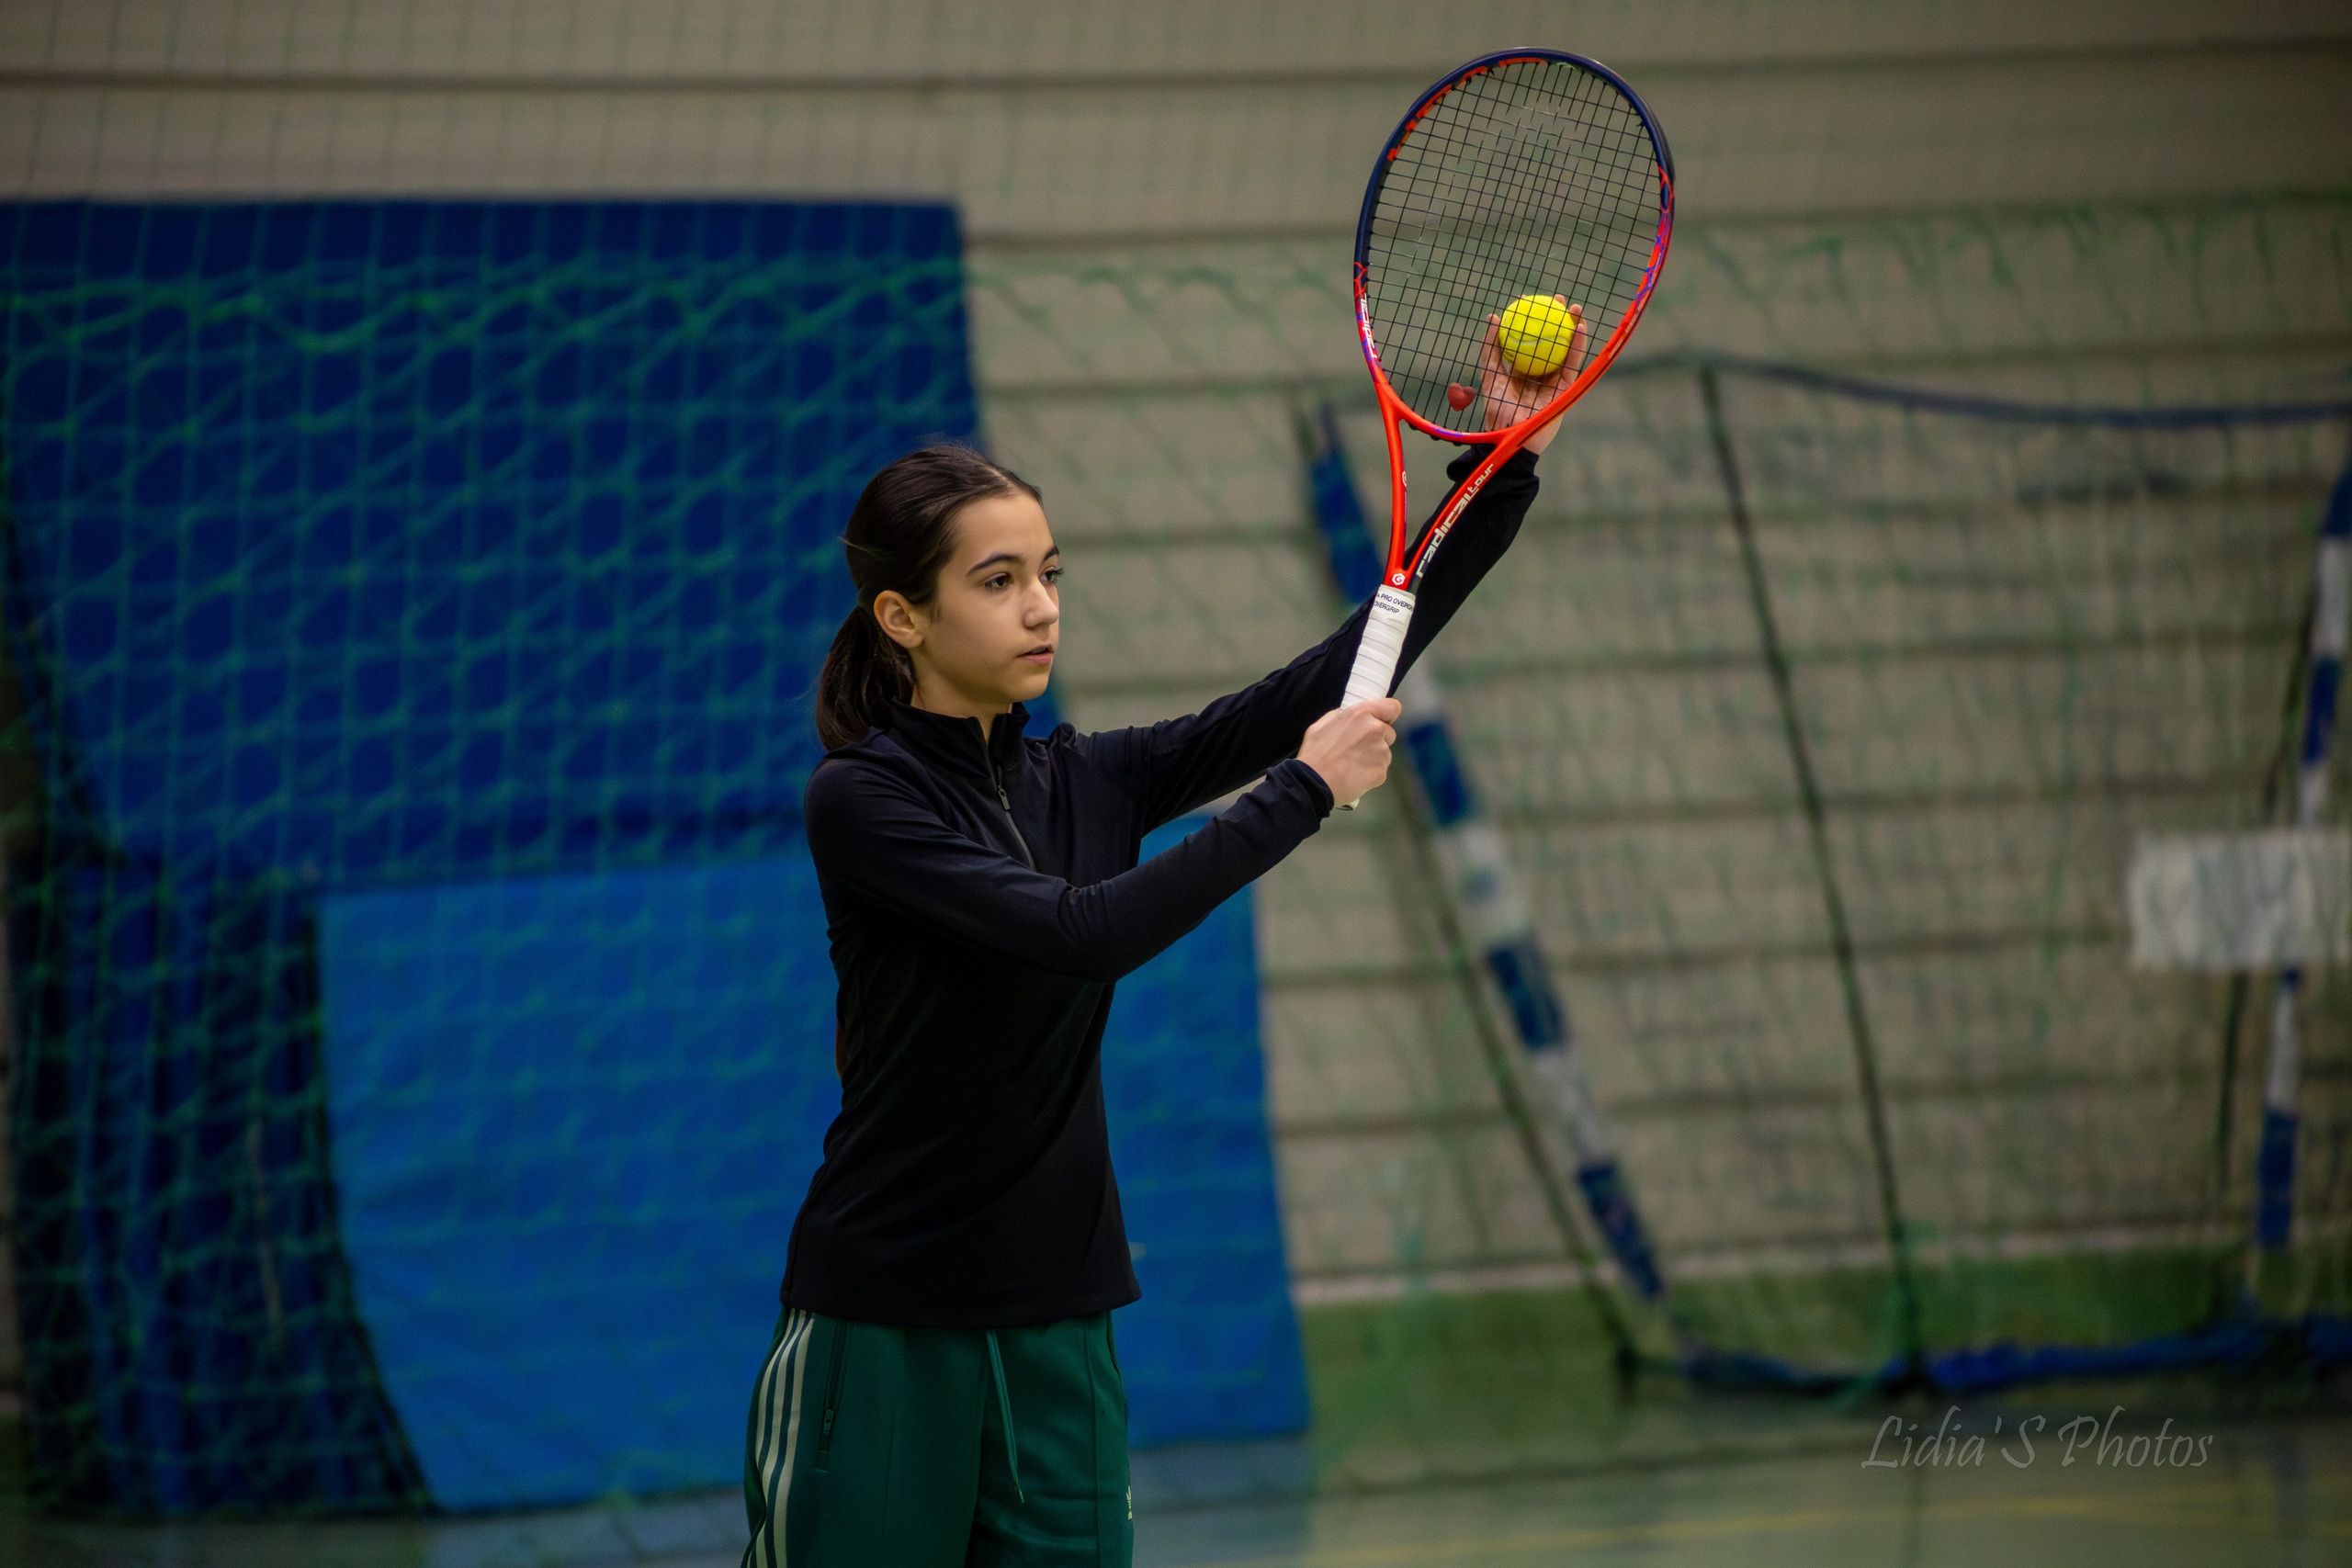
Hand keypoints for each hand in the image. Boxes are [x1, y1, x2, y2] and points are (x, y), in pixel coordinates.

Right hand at [1298, 698, 1401, 806]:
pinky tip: (1355, 775)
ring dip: (1374, 757)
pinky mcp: (1382, 771)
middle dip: (1377, 739)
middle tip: (1357, 749)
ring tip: (1353, 765)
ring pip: (1385, 753)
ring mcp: (1381, 751)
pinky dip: (1371, 773)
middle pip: (1389, 732)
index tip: (1382, 721)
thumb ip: (1339, 717)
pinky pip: (1381, 770)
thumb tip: (1347, 716)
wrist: (1314, 784)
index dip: (1387, 715)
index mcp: (1361, 714)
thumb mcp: (1320, 726)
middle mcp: (1375, 729)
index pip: (1392, 707)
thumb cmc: (1315, 755)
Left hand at [1478, 295, 1589, 454]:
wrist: (1513, 438)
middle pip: (1548, 340)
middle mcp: (1538, 373)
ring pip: (1564, 349)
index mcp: (1520, 369)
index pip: (1526, 339)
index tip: (1529, 299)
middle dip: (1554, 318)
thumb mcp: (1491, 376)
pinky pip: (1573, 364)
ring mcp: (1553, 381)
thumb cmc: (1498, 410)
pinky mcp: (1566, 390)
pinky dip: (1577, 345)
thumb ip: (1491, 349)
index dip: (1529, 319)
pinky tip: (1580, 327)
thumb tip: (1493, 318)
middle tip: (1555, 298)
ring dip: (1571, 327)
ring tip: (1574, 307)